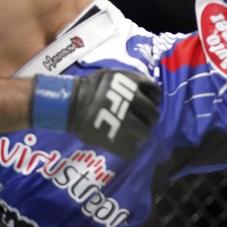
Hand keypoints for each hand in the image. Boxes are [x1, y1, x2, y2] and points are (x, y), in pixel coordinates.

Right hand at [31, 69, 161, 158]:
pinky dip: (128, 149)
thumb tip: (152, 95)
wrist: (70, 104)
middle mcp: (133, 102)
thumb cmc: (92, 87)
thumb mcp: (115, 75)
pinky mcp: (117, 143)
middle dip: (148, 119)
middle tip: (138, 120)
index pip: (156, 93)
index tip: (149, 103)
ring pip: (146, 134)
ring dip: (140, 134)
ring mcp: (126, 123)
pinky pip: (133, 151)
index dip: (154, 100)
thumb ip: (134, 82)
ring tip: (130, 133)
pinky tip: (121, 143)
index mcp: (133, 85)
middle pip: (154, 116)